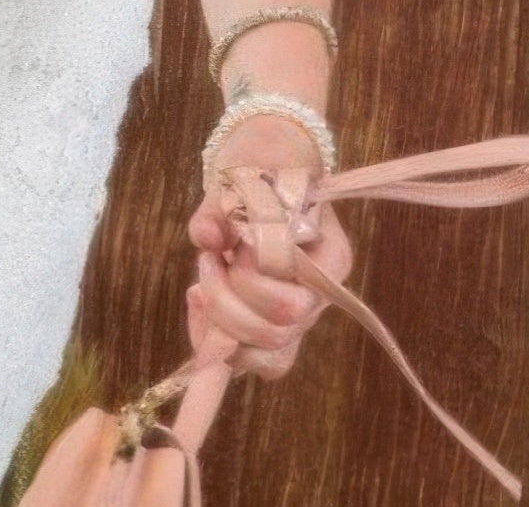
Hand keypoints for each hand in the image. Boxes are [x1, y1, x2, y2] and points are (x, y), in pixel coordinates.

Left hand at [184, 111, 352, 380]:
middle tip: (208, 261)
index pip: (294, 298)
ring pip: (269, 357)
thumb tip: (207, 236)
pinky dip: (216, 341)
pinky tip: (198, 304)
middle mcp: (321, 296)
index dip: (250, 282)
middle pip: (279, 332)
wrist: (267, 169)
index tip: (228, 245)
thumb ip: (219, 207)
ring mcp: (299, 318)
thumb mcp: (241, 178)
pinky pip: (251, 359)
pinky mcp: (271, 328)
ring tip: (201, 286)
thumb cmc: (261, 173)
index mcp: (330, 257)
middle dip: (229, 303)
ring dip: (222, 325)